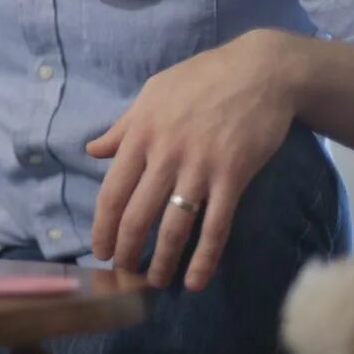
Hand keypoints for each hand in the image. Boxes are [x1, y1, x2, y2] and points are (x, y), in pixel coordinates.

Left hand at [86, 29, 300, 290]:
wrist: (261, 72)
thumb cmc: (202, 79)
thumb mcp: (152, 93)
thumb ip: (123, 127)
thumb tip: (93, 150)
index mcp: (139, 134)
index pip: (112, 192)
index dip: (102, 227)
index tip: (99, 250)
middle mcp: (164, 154)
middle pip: (137, 215)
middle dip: (126, 249)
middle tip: (122, 272)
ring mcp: (199, 167)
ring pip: (173, 226)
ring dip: (161, 260)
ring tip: (153, 282)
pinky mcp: (233, 177)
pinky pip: (215, 225)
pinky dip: (204, 258)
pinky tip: (195, 280)